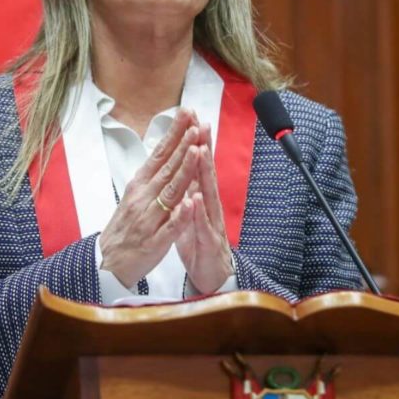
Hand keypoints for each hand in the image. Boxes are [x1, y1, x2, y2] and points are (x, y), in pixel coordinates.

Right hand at [99, 109, 200, 287]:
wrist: (108, 261)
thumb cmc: (125, 226)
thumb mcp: (135, 195)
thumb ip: (152, 175)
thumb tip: (167, 150)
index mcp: (140, 185)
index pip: (160, 153)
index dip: (174, 133)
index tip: (186, 114)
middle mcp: (143, 198)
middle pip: (167, 168)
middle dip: (183, 145)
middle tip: (196, 124)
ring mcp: (149, 219)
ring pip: (170, 192)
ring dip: (184, 171)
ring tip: (197, 151)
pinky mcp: (155, 241)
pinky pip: (170, 227)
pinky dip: (180, 215)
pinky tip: (190, 203)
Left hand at [176, 124, 233, 294]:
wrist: (212, 278)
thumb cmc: (199, 244)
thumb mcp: (192, 213)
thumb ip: (191, 191)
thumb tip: (186, 169)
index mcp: (201, 198)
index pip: (197, 166)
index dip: (195, 143)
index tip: (191, 120)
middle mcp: (209, 206)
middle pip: (206, 173)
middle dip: (204, 148)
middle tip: (201, 123)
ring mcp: (211, 223)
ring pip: (207, 194)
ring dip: (204, 173)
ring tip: (201, 150)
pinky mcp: (208, 242)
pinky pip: (202, 226)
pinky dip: (198, 212)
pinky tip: (195, 198)